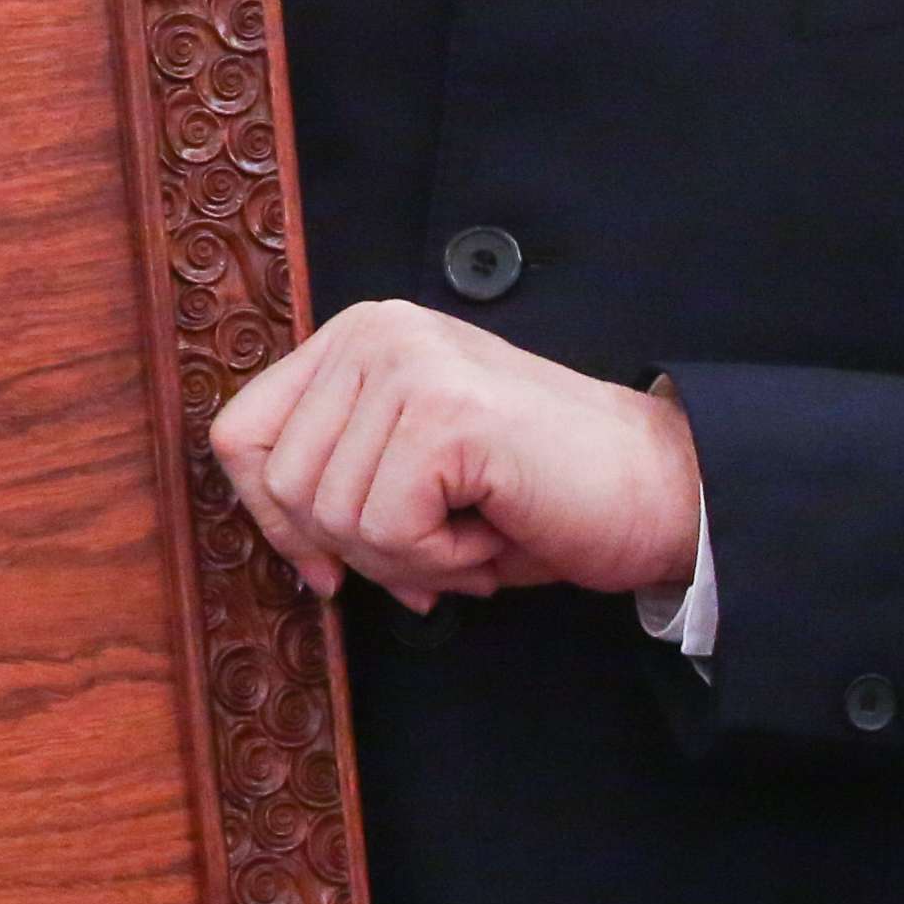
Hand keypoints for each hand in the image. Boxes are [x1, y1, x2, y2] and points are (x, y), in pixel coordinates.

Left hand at [204, 301, 701, 611]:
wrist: (662, 492)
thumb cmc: (540, 494)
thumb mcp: (410, 472)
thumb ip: (337, 481)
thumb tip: (292, 549)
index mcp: (356, 339)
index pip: (240, 434)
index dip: (271, 518)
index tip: (323, 569)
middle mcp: (373, 334)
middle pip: (282, 484)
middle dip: (357, 549)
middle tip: (440, 549)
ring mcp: (407, 366)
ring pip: (332, 515)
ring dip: (408, 558)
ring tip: (475, 531)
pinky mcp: (444, 413)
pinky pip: (386, 530)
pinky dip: (440, 561)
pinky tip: (493, 533)